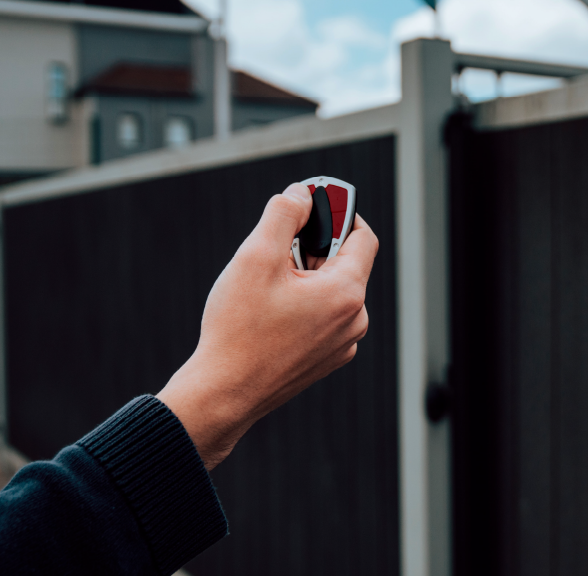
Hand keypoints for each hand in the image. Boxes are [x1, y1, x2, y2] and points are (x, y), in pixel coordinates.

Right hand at [156, 183, 378, 469]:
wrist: (225, 392)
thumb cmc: (238, 330)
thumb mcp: (257, 257)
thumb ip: (283, 214)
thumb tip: (300, 194)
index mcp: (346, 293)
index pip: (362, 237)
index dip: (339, 213)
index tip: (314, 204)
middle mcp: (354, 320)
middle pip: (344, 264)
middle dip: (312, 248)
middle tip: (276, 249)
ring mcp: (342, 344)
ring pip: (331, 291)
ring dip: (305, 278)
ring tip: (268, 286)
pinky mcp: (325, 359)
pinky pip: (323, 317)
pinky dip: (303, 305)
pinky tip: (270, 313)